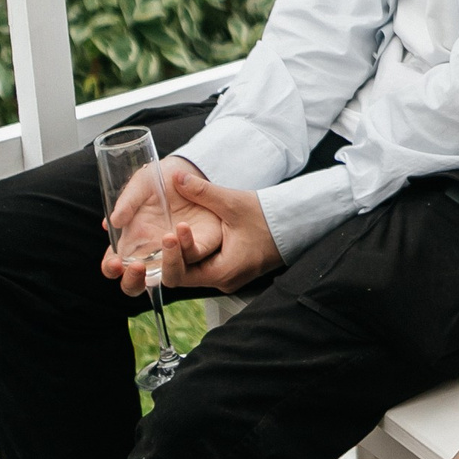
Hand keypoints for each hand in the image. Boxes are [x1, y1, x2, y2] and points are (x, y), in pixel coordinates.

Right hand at [96, 161, 194, 294]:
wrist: (188, 170)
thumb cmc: (158, 181)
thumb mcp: (141, 184)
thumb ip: (127, 201)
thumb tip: (112, 222)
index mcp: (131, 240)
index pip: (115, 264)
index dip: (111, 268)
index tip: (115, 262)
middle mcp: (151, 251)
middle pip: (136, 282)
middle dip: (132, 281)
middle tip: (137, 266)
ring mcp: (174, 251)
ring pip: (168, 276)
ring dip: (167, 264)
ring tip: (166, 238)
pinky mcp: (198, 244)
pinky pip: (193, 254)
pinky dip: (187, 244)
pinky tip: (182, 227)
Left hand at [149, 161, 282, 291]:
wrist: (294, 223)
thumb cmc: (269, 217)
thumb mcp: (233, 202)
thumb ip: (202, 191)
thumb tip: (176, 177)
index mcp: (223, 272)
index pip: (181, 276)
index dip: (171, 255)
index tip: (170, 232)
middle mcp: (223, 280)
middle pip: (183, 277)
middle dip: (171, 256)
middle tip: (164, 235)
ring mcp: (227, 277)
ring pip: (192, 272)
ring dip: (180, 255)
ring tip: (168, 235)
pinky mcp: (230, 270)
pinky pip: (203, 267)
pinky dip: (192, 254)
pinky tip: (183, 238)